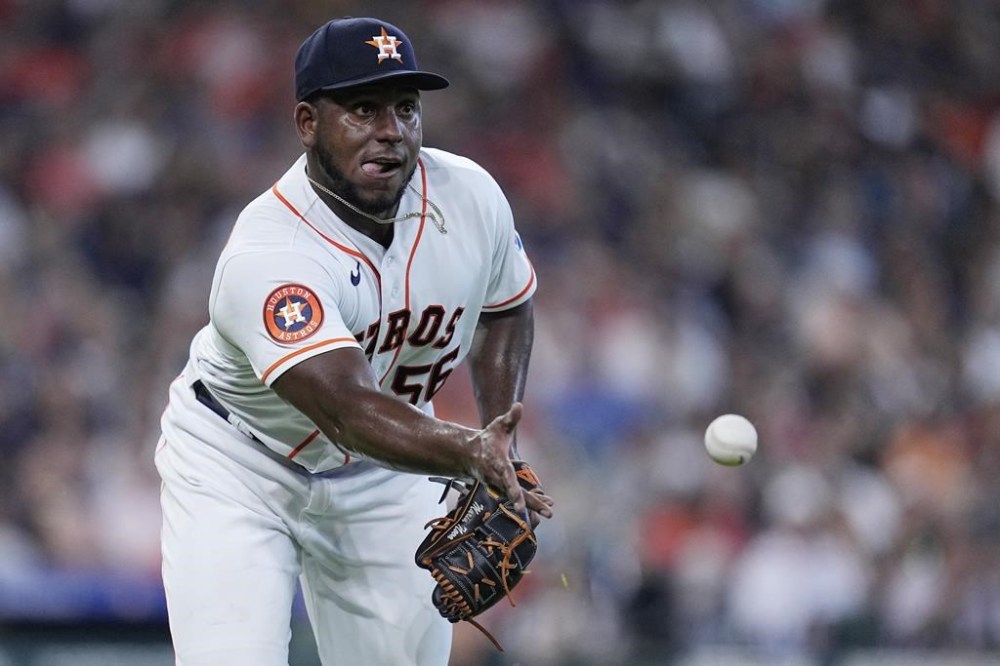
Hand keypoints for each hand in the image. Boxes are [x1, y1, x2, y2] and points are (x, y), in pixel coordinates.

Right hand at [473, 403, 553, 522]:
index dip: (513, 490)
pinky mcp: (502, 490)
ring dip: (534, 505)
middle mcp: (497, 478)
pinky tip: (547, 505)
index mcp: (497, 463)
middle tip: (548, 512)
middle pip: (515, 493)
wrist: (471, 454)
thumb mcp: (499, 426)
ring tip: (550, 510)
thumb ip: (510, 418)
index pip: (506, 477)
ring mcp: (499, 486)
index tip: (519, 502)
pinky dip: (531, 503)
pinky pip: (519, 498)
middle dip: (530, 503)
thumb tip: (519, 405)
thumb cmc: (488, 438)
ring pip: (518, 498)